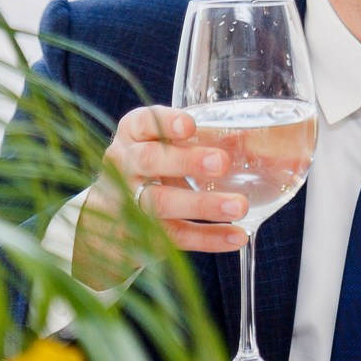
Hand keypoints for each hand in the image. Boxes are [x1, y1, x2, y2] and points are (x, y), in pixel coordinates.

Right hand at [109, 105, 247, 254]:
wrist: (110, 215)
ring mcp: (128, 202)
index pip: (141, 123)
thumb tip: (250, 139)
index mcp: (131, 136)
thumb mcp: (161, 146)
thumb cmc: (151, 168)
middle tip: (221, 163)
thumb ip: (194, 141)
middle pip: (149, 161)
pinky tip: (237, 236)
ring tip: (239, 206)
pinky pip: (176, 236)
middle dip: (185, 161)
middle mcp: (124, 166)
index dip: (165, 122)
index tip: (190, 125)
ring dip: (203, 205)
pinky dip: (209, 238)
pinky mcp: (143, 234)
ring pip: (161, 203)